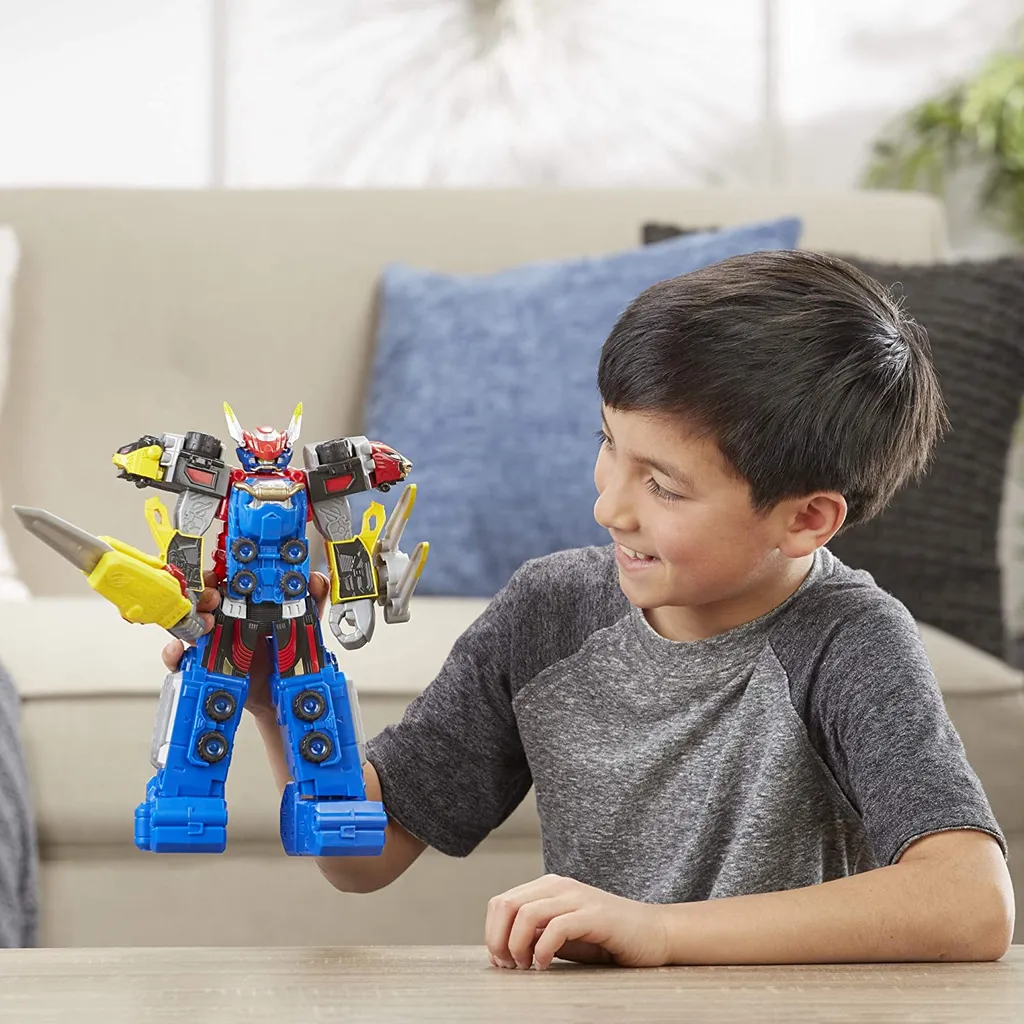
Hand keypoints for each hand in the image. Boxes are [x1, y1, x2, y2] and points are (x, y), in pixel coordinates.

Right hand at [160, 569, 330, 718]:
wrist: (280, 694)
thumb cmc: (286, 654)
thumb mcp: (305, 624)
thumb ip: (313, 600)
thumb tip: (317, 579)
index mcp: (246, 605)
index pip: (226, 581)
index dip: (221, 571)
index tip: (225, 568)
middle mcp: (225, 620)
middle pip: (202, 598)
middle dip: (203, 591)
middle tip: (215, 595)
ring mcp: (211, 642)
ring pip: (187, 623)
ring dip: (190, 618)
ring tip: (205, 621)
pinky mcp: (203, 666)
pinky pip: (179, 659)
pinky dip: (173, 654)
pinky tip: (179, 650)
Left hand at [484, 874, 670, 970]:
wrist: (652, 934)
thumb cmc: (605, 938)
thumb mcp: (561, 935)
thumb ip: (535, 934)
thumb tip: (502, 949)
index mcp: (547, 887)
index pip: (501, 903)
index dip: (492, 933)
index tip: (502, 962)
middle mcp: (558, 886)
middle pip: (507, 905)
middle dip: (498, 940)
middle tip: (510, 967)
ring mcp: (577, 897)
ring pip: (526, 914)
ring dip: (517, 946)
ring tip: (527, 967)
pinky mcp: (594, 915)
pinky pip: (556, 927)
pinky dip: (542, 950)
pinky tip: (545, 965)